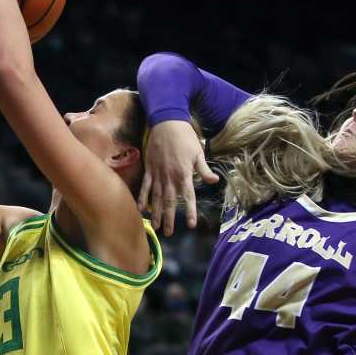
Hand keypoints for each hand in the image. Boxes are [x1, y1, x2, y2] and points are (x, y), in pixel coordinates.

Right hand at [137, 120, 218, 235]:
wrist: (166, 121)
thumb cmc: (185, 136)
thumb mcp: (198, 152)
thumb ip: (204, 169)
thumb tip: (215, 181)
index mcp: (184, 174)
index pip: (188, 197)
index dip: (190, 211)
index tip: (191, 225)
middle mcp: (170, 177)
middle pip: (170, 202)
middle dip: (170, 218)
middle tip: (169, 233)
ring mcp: (157, 174)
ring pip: (156, 198)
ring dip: (156, 213)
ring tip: (156, 227)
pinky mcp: (149, 169)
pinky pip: (145, 187)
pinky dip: (142, 198)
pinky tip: (140, 210)